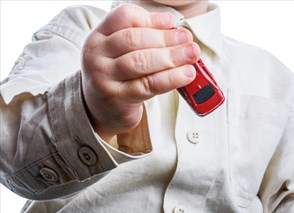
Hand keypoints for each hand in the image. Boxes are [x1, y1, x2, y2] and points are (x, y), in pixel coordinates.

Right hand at [81, 3, 199, 140]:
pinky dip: (171, 78)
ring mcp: (104, 78)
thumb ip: (142, 39)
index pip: (123, 16)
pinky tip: (186, 75)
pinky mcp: (117, 98)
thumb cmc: (116, 76)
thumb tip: (175, 30)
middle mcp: (97, 55)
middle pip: (134, 39)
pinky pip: (148, 85)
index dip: (150, 18)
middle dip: (166, 38)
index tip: (172, 22)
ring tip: (191, 55)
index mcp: (98, 36)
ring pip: (141, 61)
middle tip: (188, 40)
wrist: (101, 109)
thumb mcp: (120, 52)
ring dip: (171, 57)